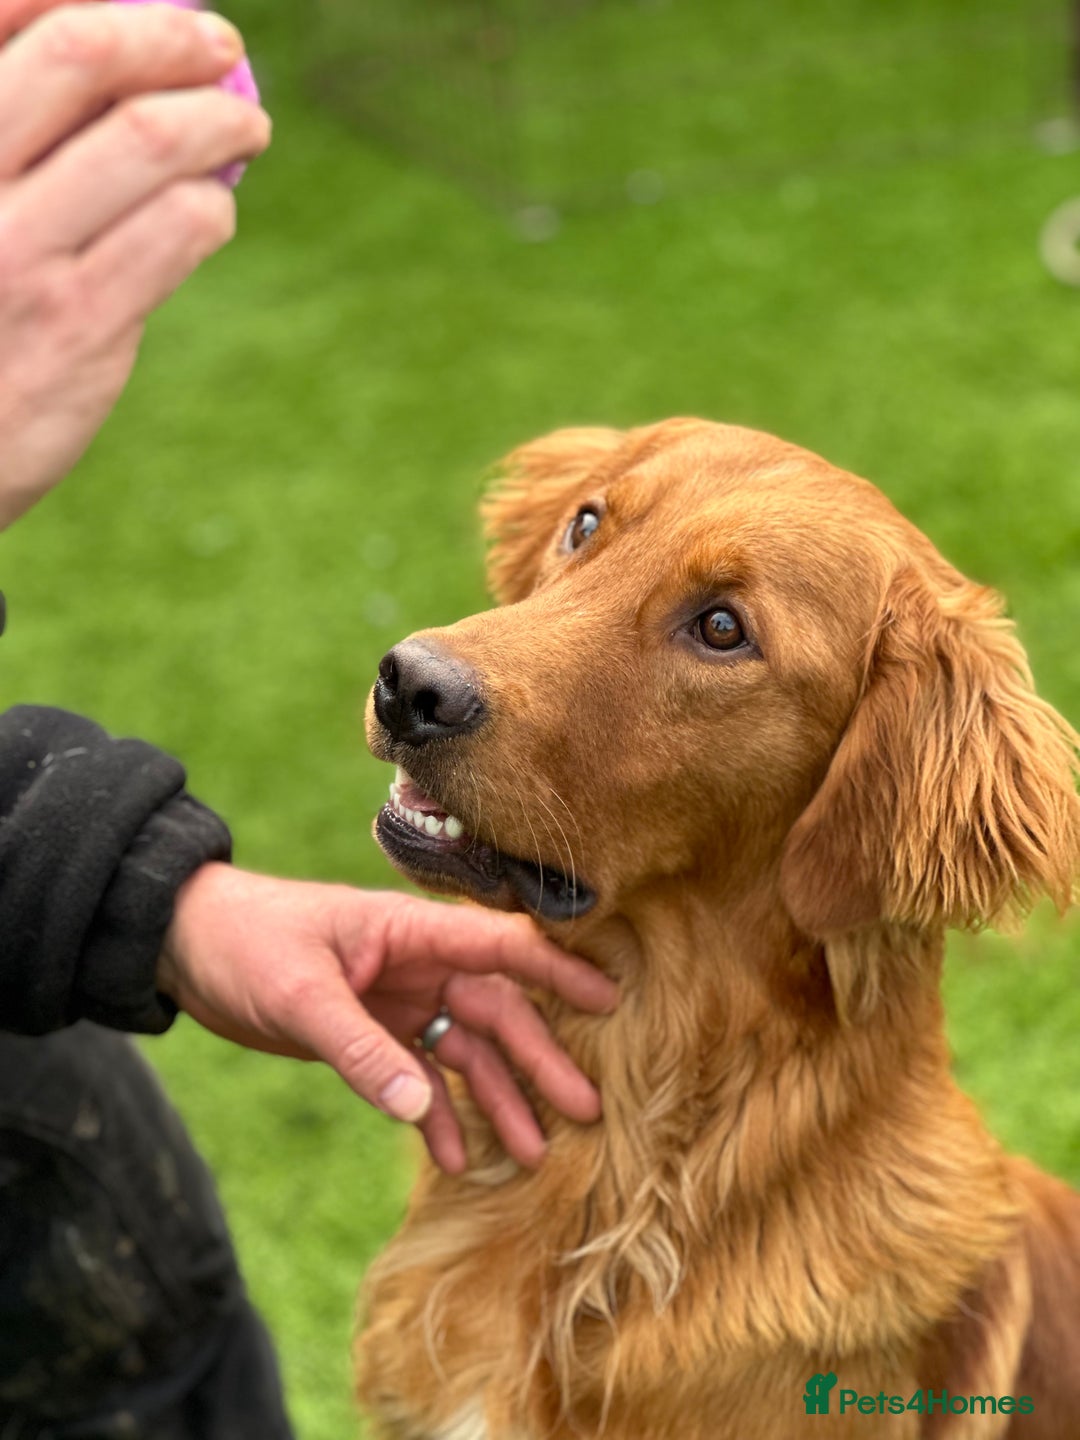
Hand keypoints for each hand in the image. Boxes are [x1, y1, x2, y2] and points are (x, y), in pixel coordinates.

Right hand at [0, 0, 269, 526]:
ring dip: (219, 121)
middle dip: (168, 36)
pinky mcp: (79, 327)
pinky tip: (211, 210)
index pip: (3, 15)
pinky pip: (177, 232)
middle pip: (82, 55)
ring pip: (148, 140)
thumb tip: (113, 69)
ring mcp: (17, 255)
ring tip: (247, 127)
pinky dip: (210, 205)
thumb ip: (6, 149)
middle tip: (218, 47)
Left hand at [158, 864, 618, 1174]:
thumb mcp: (301, 996)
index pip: (500, 948)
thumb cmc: (247, 944)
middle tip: (586, 1109)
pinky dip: (437, 1116)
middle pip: (495, 1012)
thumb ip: (360, 1050)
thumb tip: (421, 1110)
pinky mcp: (370, 1032)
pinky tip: (455, 1156)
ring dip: (497, 1098)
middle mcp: (417, 965)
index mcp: (411, 932)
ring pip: (464, 1051)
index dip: (557, 971)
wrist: (187, 945)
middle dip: (540, 1060)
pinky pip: (418, 1077)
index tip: (611, 997)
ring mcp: (397, 1000)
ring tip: (535, 1152)